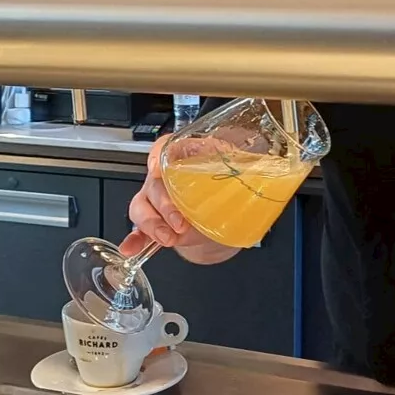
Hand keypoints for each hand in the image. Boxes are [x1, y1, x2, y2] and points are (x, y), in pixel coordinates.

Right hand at [120, 134, 238, 264]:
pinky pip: (139, 230)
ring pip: (142, 205)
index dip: (158, 154)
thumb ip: (244, 168)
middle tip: (180, 220)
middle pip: (154, 183)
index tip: (158, 168)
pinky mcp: (155, 222)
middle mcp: (167, 176)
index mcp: (187, 157)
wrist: (224, 214)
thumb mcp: (237, 172)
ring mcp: (157, 200)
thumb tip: (263, 168)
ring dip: (152, 223)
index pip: (165, 146)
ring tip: (167, 237)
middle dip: (165, 204)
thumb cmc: (227, 187)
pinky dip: (136, 240)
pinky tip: (132, 248)